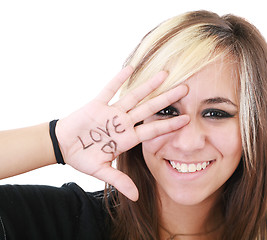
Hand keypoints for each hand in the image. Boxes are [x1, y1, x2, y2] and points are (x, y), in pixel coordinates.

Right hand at [55, 66, 188, 200]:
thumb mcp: (101, 171)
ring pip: (134, 96)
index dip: (169, 124)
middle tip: (186, 88)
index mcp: (127, 138)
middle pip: (149, 109)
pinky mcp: (96, 104)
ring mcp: (111, 112)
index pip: (153, 130)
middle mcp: (123, 123)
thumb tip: (135, 197)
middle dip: (167, 99)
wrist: (63, 146)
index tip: (187, 119)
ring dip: (148, 86)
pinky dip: (118, 80)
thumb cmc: (83, 157)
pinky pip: (109, 90)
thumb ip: (119, 181)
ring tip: (165, 74)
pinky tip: (131, 68)